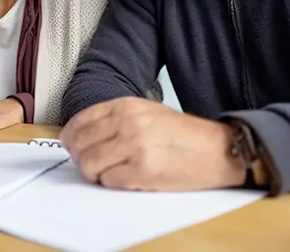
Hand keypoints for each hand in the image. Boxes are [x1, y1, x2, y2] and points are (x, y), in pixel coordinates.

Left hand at [59, 97, 245, 190]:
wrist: (217, 150)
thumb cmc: (183, 135)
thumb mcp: (146, 113)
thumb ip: (115, 119)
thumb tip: (81, 136)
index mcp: (126, 106)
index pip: (79, 122)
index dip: (71, 138)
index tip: (73, 147)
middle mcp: (127, 122)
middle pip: (80, 145)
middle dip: (81, 159)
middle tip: (93, 165)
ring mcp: (134, 145)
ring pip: (90, 165)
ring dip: (96, 174)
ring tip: (112, 172)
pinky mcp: (143, 170)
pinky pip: (109, 181)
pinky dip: (113, 183)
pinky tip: (128, 178)